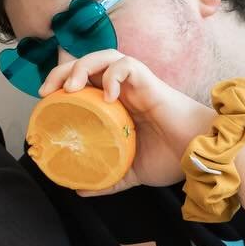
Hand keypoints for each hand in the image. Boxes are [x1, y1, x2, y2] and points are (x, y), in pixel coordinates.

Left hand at [39, 51, 216, 194]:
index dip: (62, 83)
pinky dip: (113, 74)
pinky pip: (128, 64)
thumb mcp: (131, 172)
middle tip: (46, 91)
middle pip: (88, 64)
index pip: (85, 81)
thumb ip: (108, 179)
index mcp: (117, 105)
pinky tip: (108, 95)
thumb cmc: (172, 159)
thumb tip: (80, 190)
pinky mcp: (151, 82)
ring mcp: (138, 84)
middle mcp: (125, 89)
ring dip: (82, 66)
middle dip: (63, 70)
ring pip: (106, 56)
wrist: (200, 157)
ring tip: (70, 87)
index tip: (44, 100)